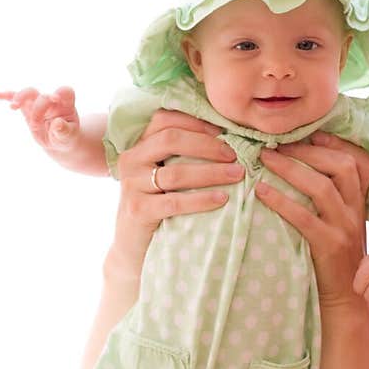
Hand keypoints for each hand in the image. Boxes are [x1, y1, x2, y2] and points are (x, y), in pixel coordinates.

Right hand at [0, 85, 80, 152]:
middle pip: (43, 96)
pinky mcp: (27, 107)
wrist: (57, 141)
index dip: (60, 92)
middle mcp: (52, 101)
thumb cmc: (65, 137)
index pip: (65, 92)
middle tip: (35, 124)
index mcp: (66, 105)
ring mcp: (38, 102)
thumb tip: (57, 124)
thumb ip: (64, 131)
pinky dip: (7, 96)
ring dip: (21, 97)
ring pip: (29, 93)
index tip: (55, 99)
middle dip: (38, 108)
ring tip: (14, 106)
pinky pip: (16, 98)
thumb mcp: (68, 137)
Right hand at [109, 109, 243, 277]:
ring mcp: (132, 185)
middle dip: (208, 145)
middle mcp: (131, 160)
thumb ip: (181, 157)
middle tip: (235, 155)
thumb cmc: (158, 208)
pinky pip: (174, 201)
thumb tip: (226, 139)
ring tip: (237, 174)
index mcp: (139, 147)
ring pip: (176, 172)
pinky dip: (201, 199)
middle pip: (171, 139)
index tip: (225, 131)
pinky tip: (222, 199)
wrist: (134, 248)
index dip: (196, 122)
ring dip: (211, 172)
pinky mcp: (138, 210)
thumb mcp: (164, 178)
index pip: (165, 119)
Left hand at [256, 132, 368, 309]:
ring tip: (263, 159)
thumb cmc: (331, 259)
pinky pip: (305, 217)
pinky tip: (261, 191)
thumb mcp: (337, 224)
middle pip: (339, 165)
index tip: (300, 132)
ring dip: (290, 169)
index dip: (327, 142)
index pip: (351, 160)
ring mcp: (344, 227)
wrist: (344, 298)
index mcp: (357, 201)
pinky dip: (281, 201)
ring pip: (322, 186)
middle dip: (305, 150)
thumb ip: (326, 200)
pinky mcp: (330, 246)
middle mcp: (354, 210)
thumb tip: (292, 170)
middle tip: (273, 143)